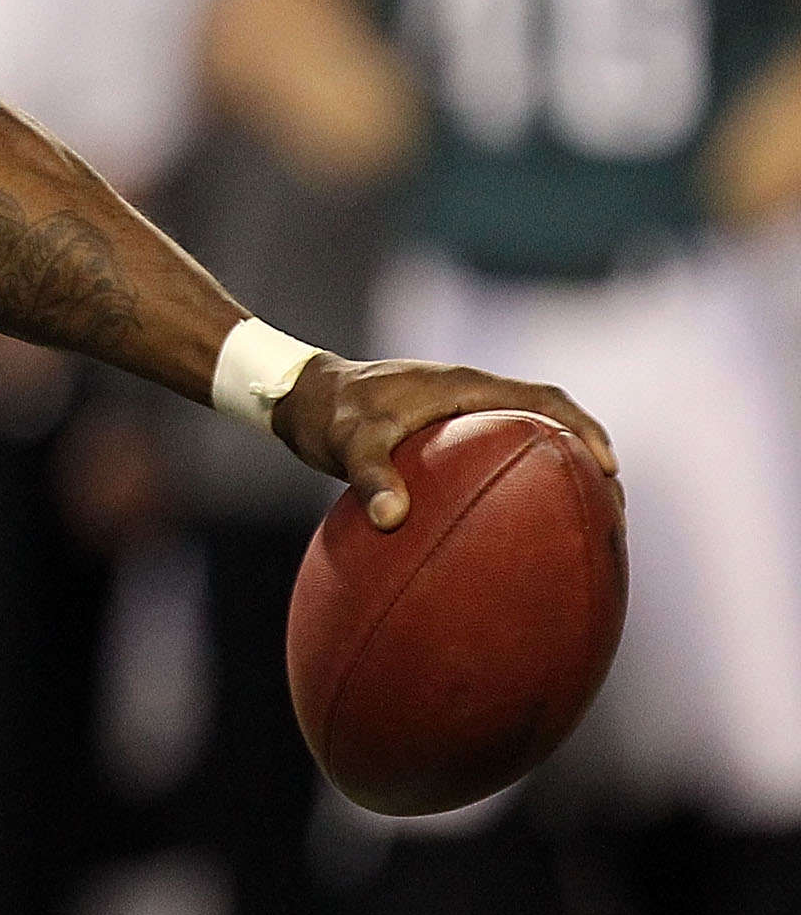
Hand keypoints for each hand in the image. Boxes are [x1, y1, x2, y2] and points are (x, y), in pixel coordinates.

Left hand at [274, 355, 616, 531]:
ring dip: (564, 472)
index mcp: (465, 387)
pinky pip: (504, 454)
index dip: (583, 430)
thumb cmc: (327, 413)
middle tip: (615, 511)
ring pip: (532, 438)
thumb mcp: (346, 441)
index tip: (608, 468)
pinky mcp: (451, 436)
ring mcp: (464, 415)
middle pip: (551, 422)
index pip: (544, 400)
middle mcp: (473, 396)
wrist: (301, 397)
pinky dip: (527, 482)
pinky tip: (526, 528)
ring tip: (589, 524)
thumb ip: (369, 476)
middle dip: (589, 459)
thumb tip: (392, 519)